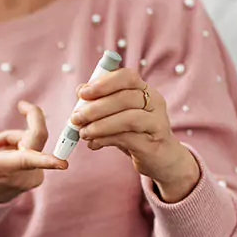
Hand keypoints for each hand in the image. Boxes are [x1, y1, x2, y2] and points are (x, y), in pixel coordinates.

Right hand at [0, 101, 66, 203]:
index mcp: (6, 168)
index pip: (28, 161)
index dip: (46, 160)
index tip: (62, 164)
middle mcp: (24, 174)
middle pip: (36, 136)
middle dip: (21, 124)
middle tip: (23, 105)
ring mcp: (33, 176)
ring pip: (33, 140)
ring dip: (15, 137)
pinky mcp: (38, 175)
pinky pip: (35, 148)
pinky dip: (20, 144)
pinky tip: (5, 151)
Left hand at [70, 69, 199, 202]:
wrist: (161, 159)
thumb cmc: (135, 133)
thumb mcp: (117, 115)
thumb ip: (100, 101)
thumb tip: (80, 90)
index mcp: (144, 90)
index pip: (127, 77)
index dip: (104, 83)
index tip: (82, 93)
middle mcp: (154, 102)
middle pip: (125, 97)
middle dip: (95, 108)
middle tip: (76, 118)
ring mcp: (157, 122)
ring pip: (128, 118)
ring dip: (100, 125)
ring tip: (83, 133)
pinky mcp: (154, 143)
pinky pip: (128, 138)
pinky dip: (106, 139)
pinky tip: (94, 144)